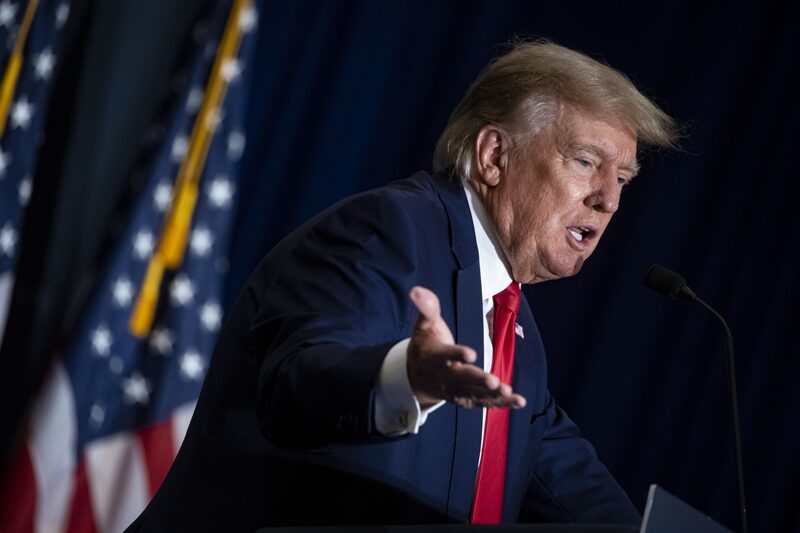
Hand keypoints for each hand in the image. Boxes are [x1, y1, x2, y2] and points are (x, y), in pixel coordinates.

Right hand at [406, 286, 526, 409]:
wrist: (417, 377)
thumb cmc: (426, 346)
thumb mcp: (423, 326)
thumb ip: (427, 309)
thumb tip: (418, 290)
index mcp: (433, 357)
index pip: (444, 356)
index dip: (456, 355)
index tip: (471, 354)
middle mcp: (444, 377)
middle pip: (461, 379)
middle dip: (477, 380)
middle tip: (492, 381)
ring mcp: (455, 391)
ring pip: (473, 394)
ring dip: (491, 394)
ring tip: (508, 391)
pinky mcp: (466, 399)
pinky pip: (484, 402)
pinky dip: (501, 403)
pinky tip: (519, 401)